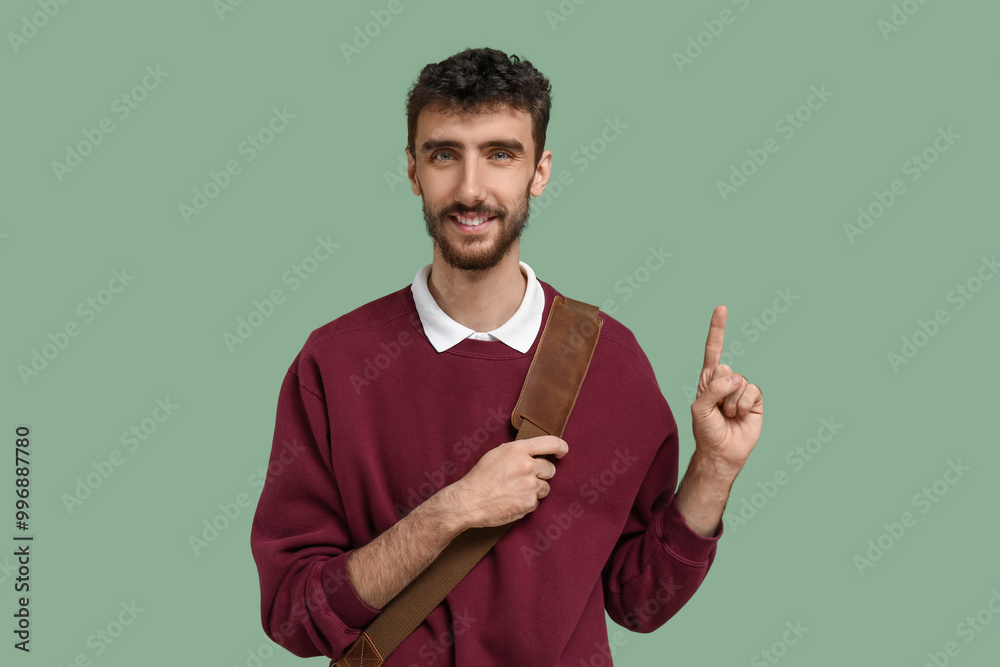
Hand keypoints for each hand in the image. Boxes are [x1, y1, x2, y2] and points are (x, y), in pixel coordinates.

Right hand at [450, 436, 567, 528]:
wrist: (469, 501)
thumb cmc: (480, 477)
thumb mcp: (497, 454)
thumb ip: (517, 452)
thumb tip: (533, 452)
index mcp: (518, 450)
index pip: (551, 443)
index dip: (561, 447)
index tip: (562, 452)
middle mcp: (527, 466)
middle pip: (550, 469)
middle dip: (542, 474)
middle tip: (526, 478)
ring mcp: (530, 485)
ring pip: (545, 487)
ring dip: (535, 490)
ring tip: (515, 491)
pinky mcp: (529, 503)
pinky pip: (536, 502)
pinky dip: (527, 503)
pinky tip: (512, 501)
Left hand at [691, 305, 763, 474]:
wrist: (722, 452)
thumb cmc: (706, 430)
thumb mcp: (700, 408)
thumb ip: (712, 389)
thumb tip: (734, 377)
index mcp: (708, 378)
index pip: (713, 349)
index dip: (717, 329)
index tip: (721, 308)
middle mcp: (725, 380)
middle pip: (724, 369)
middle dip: (718, 390)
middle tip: (717, 409)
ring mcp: (741, 389)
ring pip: (739, 382)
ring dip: (731, 402)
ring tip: (728, 415)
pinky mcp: (756, 399)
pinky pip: (752, 391)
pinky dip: (744, 405)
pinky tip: (740, 415)